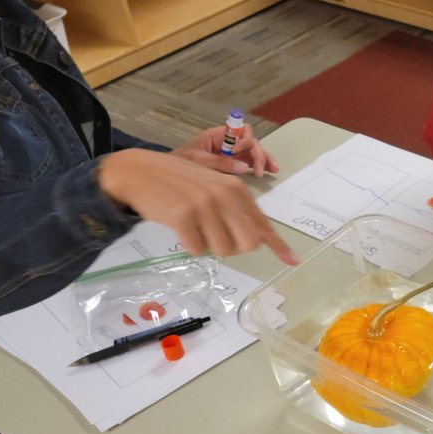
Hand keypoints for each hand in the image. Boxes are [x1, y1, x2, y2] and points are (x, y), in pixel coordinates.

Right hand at [99, 149, 297, 265]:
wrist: (138, 172)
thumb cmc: (177, 182)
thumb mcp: (212, 187)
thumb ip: (236, 210)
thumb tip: (259, 238)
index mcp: (236, 189)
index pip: (262, 223)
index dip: (279, 246)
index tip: (294, 261)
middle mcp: (224, 196)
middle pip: (247, 244)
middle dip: (234, 247)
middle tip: (214, 236)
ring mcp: (204, 205)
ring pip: (223, 250)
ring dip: (208, 245)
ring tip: (194, 226)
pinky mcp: (183, 216)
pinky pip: (197, 250)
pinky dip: (190, 246)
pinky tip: (180, 228)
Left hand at [172, 124, 279, 177]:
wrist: (170, 172)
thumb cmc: (181, 162)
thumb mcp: (199, 161)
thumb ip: (221, 163)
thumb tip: (242, 166)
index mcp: (217, 135)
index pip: (239, 131)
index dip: (243, 141)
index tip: (238, 152)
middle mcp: (227, 141)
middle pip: (250, 141)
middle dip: (258, 153)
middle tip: (261, 169)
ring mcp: (230, 151)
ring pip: (252, 150)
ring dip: (264, 158)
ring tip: (273, 169)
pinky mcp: (232, 160)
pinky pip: (249, 159)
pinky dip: (259, 164)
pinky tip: (267, 169)